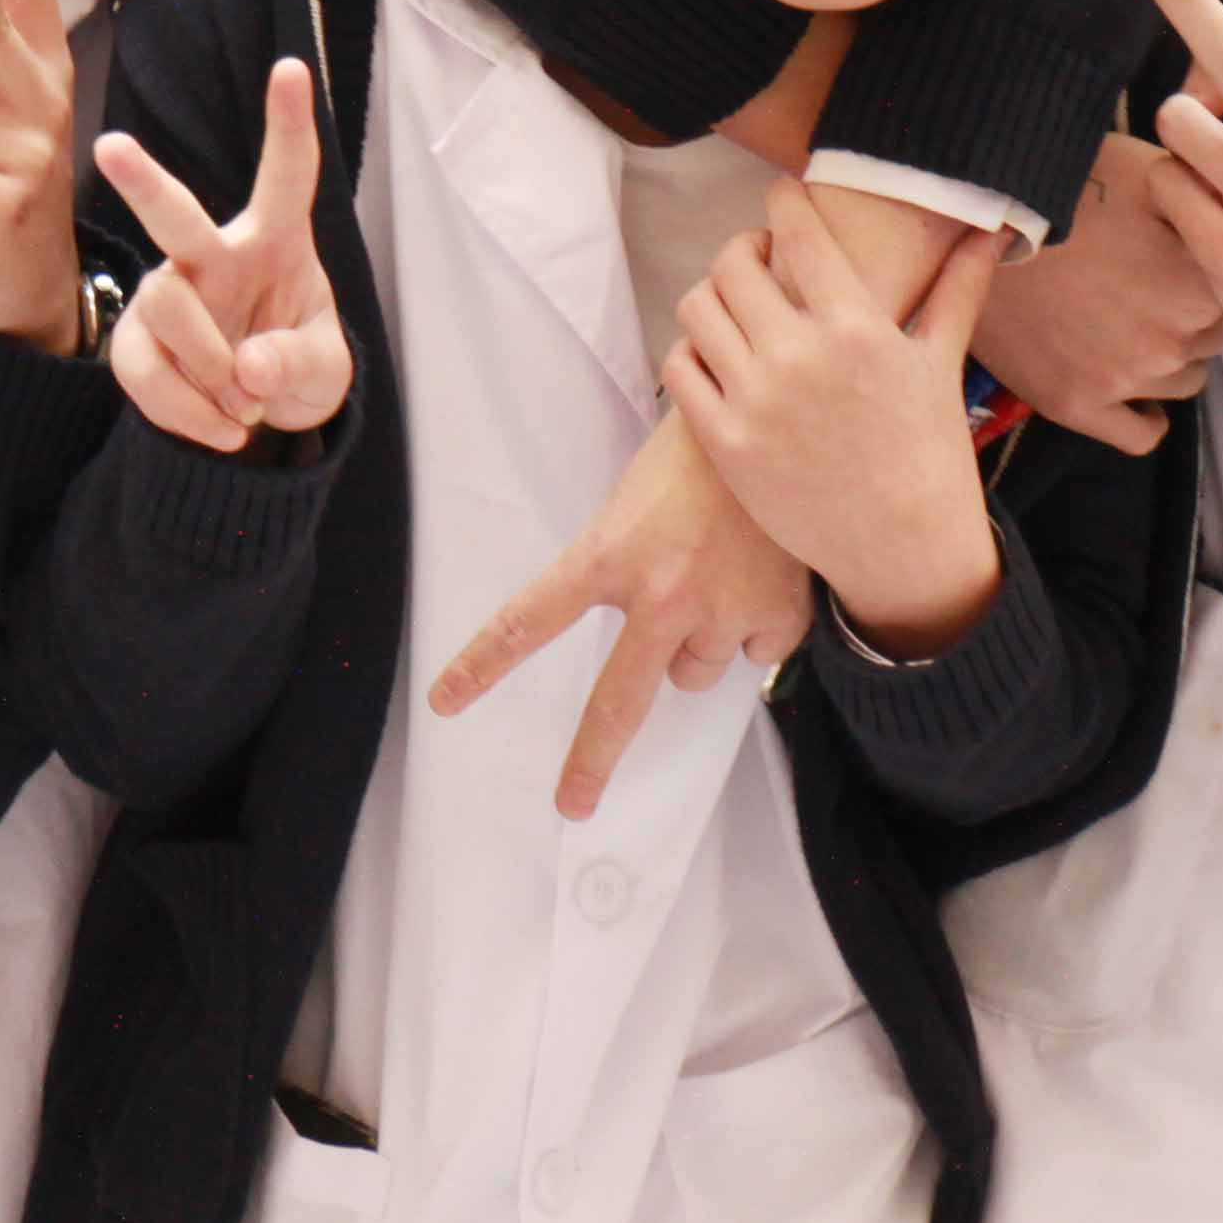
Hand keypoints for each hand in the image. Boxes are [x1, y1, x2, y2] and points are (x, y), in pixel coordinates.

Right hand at [88, 60, 352, 451]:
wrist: (251, 422)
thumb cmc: (291, 366)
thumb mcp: (324, 372)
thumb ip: (298, 364)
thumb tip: (249, 368)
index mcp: (274, 241)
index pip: (287, 176)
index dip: (289, 125)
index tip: (291, 68)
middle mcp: (213, 257)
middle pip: (177, 216)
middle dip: (145, 182)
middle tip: (110, 147)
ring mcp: (168, 296)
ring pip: (167, 306)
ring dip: (212, 368)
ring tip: (246, 406)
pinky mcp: (134, 343)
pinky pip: (146, 372)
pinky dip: (188, 413)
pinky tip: (223, 430)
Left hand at [426, 417, 812, 819]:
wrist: (776, 420)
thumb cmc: (693, 454)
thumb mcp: (630, 505)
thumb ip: (619, 570)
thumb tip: (632, 627)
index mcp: (608, 556)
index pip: (530, 620)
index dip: (483, 665)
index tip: (445, 700)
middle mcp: (660, 594)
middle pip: (617, 702)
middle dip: (591, 760)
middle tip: (572, 802)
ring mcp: (721, 610)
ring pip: (691, 673)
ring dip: (695, 645)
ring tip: (714, 579)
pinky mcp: (775, 618)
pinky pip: (753, 656)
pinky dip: (754, 631)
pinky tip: (759, 580)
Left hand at [663, 184, 1008, 653]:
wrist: (906, 548)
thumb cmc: (928, 452)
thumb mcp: (941, 366)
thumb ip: (957, 292)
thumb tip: (990, 235)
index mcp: (856, 327)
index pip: (798, 231)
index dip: (782, 201)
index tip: (781, 197)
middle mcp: (800, 356)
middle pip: (732, 263)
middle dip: (742, 249)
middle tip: (756, 257)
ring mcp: (756, 400)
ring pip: (697, 307)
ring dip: (711, 295)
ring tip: (734, 304)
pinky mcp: (725, 443)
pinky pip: (680, 367)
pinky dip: (691, 351)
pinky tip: (716, 355)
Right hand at [979, 133, 1222, 449]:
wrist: (972, 218)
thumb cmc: (1060, 185)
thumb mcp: (1147, 171)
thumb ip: (1202, 202)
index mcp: (1197, 286)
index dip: (1201, 277)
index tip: (1172, 263)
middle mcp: (1170, 341)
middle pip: (1208, 341)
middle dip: (1184, 317)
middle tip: (1142, 289)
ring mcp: (1123, 378)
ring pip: (1181, 383)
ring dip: (1164, 359)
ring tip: (1124, 325)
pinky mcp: (1075, 403)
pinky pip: (1141, 434)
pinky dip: (1146, 416)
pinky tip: (1133, 391)